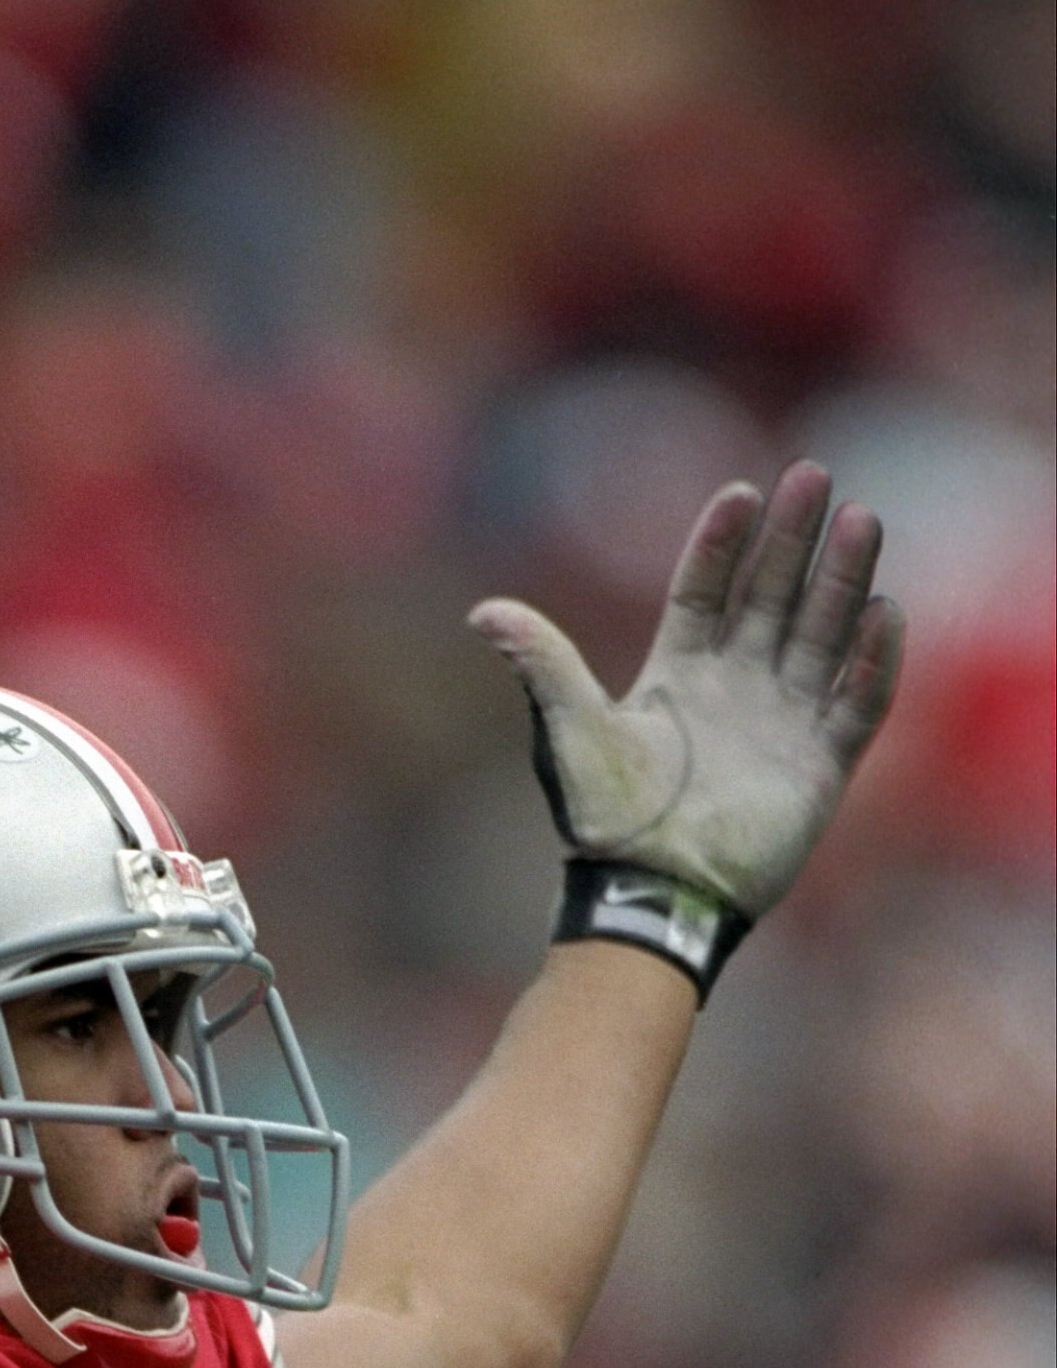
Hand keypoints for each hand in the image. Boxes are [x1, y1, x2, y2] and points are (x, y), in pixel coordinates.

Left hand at [471, 462, 901, 923]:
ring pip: (823, 632)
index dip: (722, 541)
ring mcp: (782, 721)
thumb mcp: (570, 731)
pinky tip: (884, 611)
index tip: (742, 490)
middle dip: (794, 538)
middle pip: (772, 594)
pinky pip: (857, 701)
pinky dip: (872, 660)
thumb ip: (541, 664)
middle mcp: (735, 687)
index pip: (705, 588)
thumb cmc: (606, 819)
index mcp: (677, 673)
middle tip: (814, 474)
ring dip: (843, 580)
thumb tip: (483, 611)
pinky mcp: (820, 764)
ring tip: (863, 520)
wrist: (652, 894)